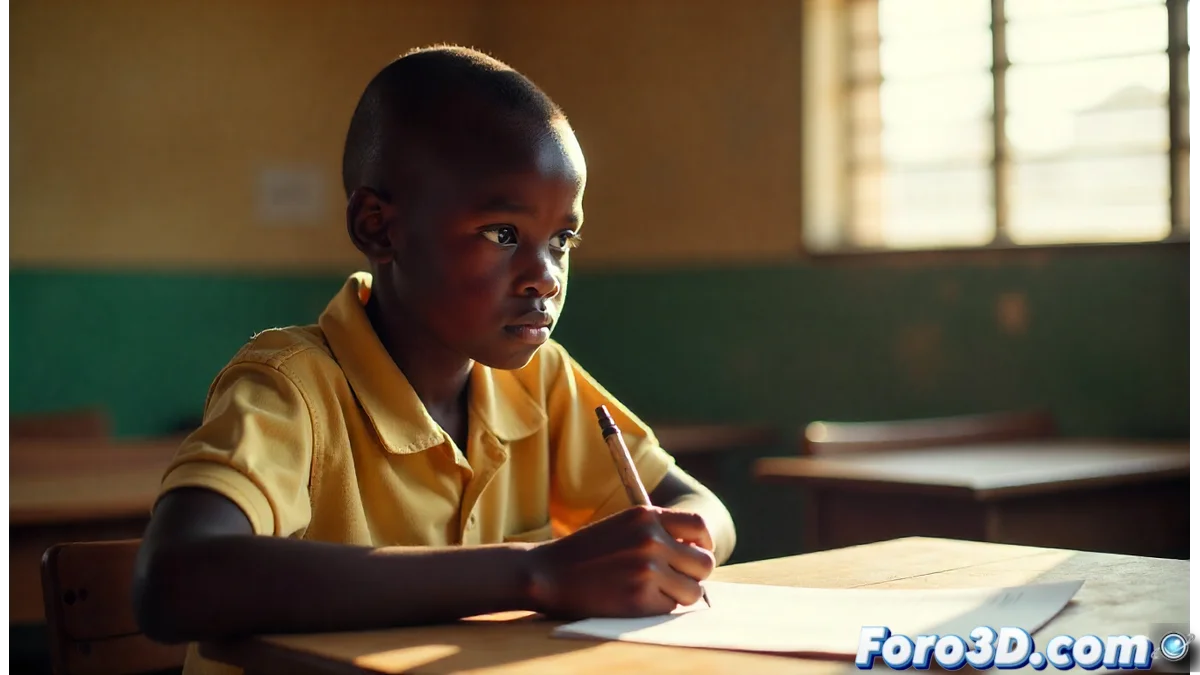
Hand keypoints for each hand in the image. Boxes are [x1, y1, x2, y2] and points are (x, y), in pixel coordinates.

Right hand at [526, 505, 715, 618]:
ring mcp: (647, 569)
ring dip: (678, 595)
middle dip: (693, 575)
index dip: (702, 545)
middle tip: (674, 580)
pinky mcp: (640, 598)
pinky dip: (657, 608)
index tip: (692, 555)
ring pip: (693, 591)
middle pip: (704, 563)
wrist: (548, 573)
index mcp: (647, 516)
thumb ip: (658, 532)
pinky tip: (633, 599)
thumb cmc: (586, 552)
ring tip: (653, 591)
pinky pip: (670, 608)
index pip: (699, 527)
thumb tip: (696, 551)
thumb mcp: (623, 526)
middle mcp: (651, 539)